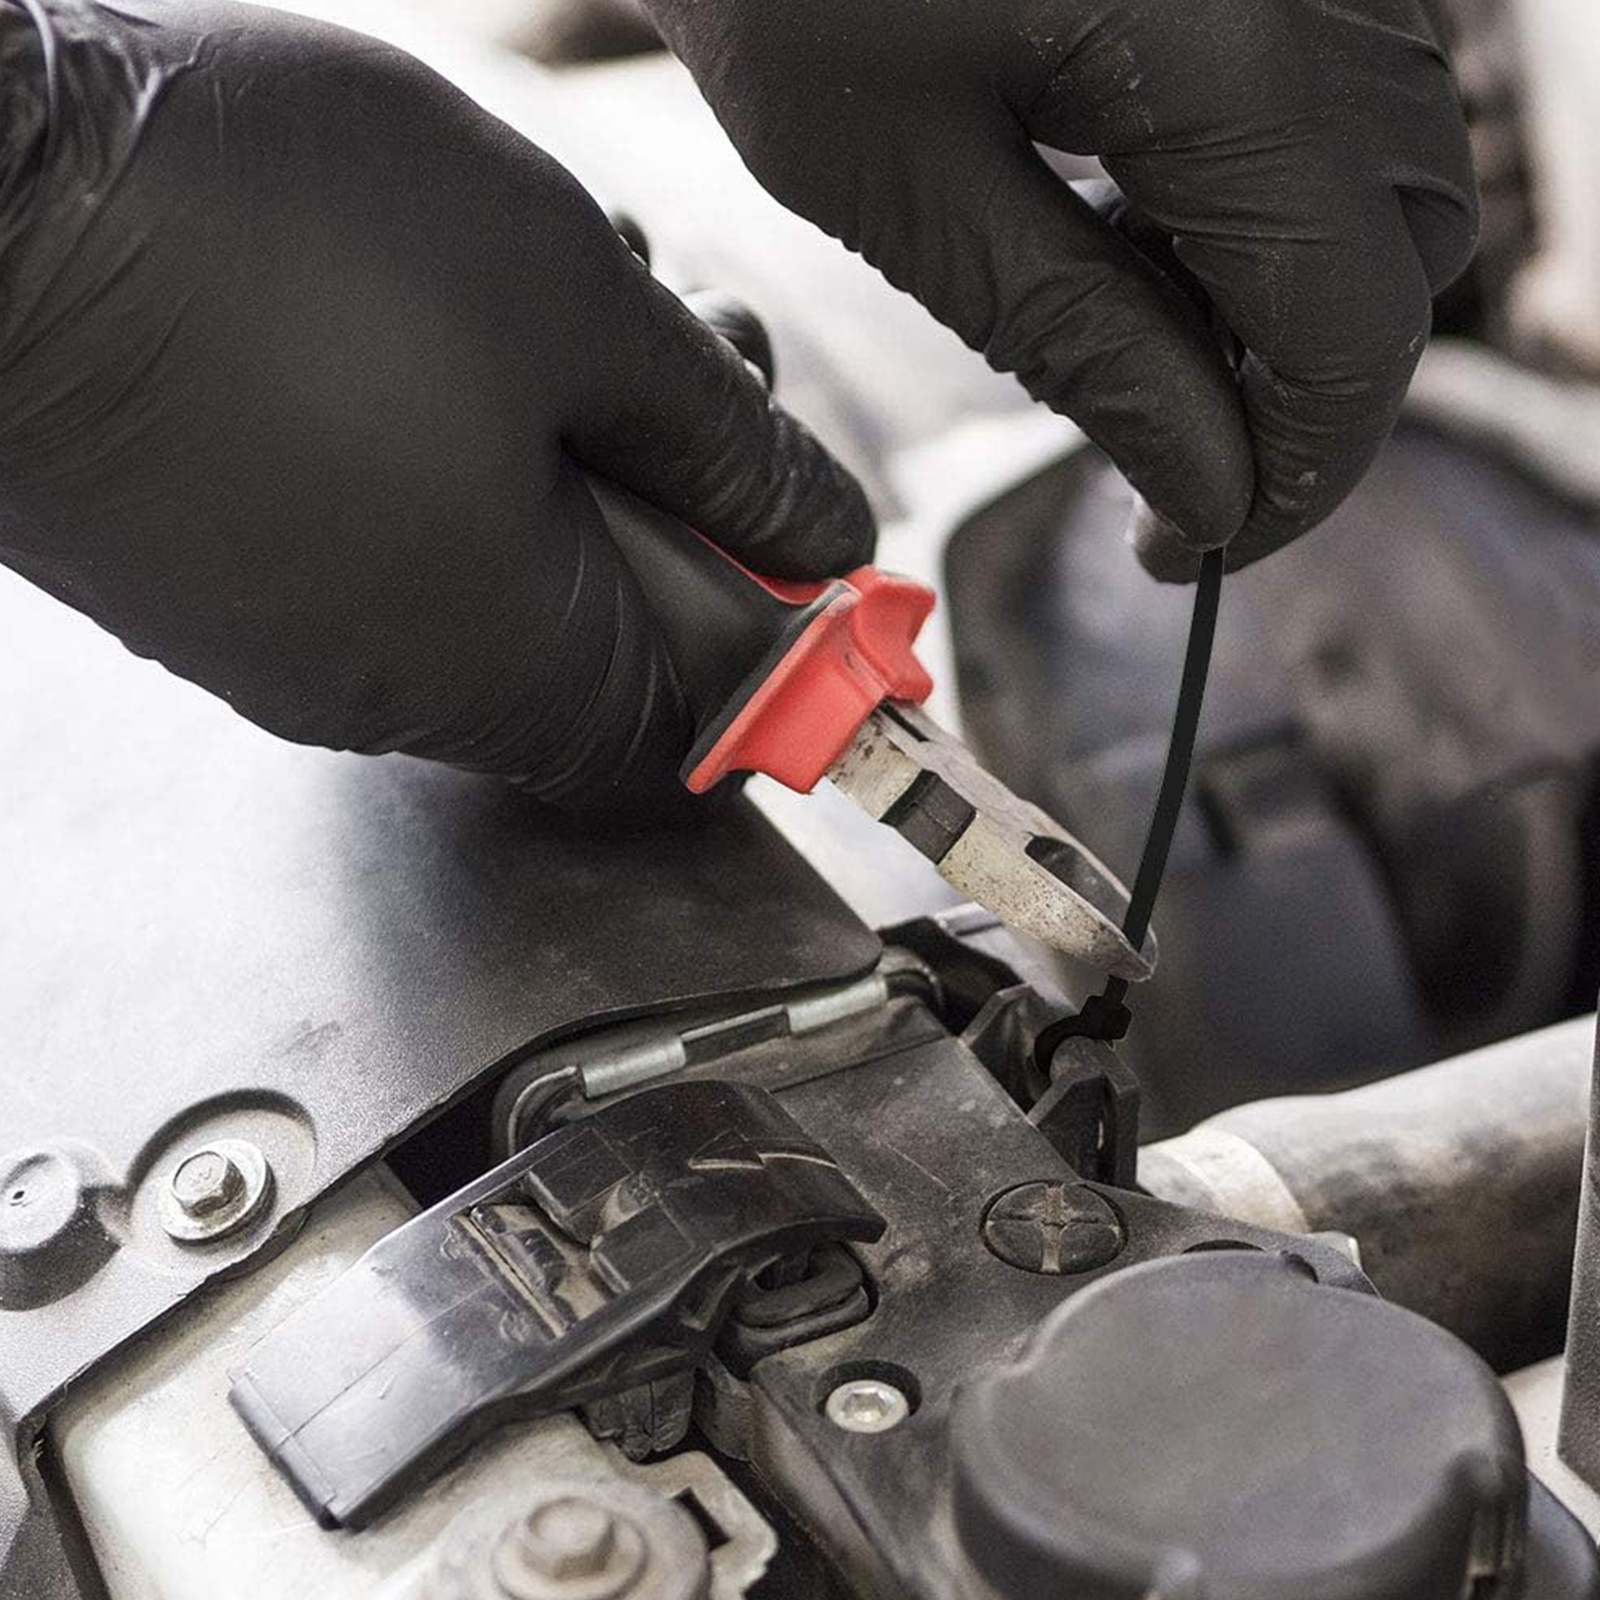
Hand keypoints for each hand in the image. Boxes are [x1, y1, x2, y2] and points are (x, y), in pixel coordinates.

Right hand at [0, 0, 870, 815]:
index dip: (781, 643)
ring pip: (504, 584)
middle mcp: (401, 694)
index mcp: (515, 663)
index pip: (702, 736)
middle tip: (697, 356)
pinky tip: (444, 328)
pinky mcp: (223, 583)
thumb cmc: (273, 236)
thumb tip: (826, 529)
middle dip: (685, 505)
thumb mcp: (576, 307)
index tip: (805, 536)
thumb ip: (725, 442)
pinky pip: (393, 556)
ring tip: (567, 304)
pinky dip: (459, 462)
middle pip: (609, 648)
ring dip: (574, 457)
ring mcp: (297, 647)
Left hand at [642, 0, 1477, 575]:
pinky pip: (1341, 88)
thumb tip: (1214, 493)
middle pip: (1409, 249)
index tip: (1196, 550)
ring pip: (1392, 169)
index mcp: (1228, 51)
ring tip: (1127, 319)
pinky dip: (1269, 192)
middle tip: (1164, 453)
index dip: (1298, 475)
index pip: (1355, 328)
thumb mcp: (915, 197)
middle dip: (1302, 386)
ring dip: (1288, 288)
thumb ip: (1086, 348)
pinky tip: (1136, 213)